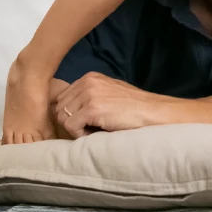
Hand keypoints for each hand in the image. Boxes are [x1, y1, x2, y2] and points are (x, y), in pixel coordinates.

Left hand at [53, 72, 170, 137]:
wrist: (151, 111)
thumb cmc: (132, 106)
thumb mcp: (108, 91)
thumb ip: (89, 94)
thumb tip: (68, 107)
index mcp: (89, 77)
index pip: (63, 97)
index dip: (72, 112)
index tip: (87, 119)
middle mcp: (87, 82)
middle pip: (60, 108)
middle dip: (72, 120)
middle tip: (91, 125)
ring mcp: (89, 94)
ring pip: (63, 118)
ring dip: (76, 127)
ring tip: (94, 128)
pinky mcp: (91, 108)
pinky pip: (71, 126)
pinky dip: (80, 134)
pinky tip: (96, 131)